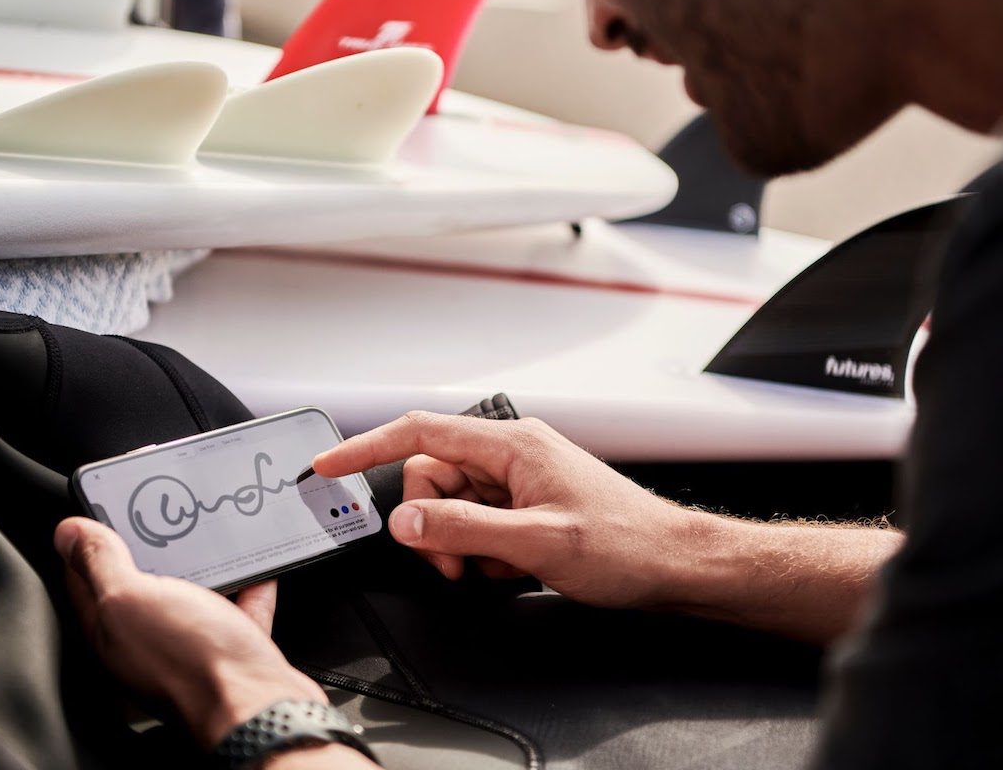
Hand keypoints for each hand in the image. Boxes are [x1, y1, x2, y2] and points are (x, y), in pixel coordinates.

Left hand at [54, 517, 325, 748]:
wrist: (258, 705)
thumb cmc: (191, 662)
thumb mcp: (129, 597)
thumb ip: (100, 563)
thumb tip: (68, 532)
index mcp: (110, 630)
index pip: (84, 578)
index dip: (87, 540)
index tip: (100, 507)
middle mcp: (146, 642)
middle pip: (139, 585)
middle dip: (145, 548)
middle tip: (154, 514)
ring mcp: (191, 647)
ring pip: (190, 596)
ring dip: (198, 566)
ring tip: (203, 534)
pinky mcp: (232, 650)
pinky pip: (238, 610)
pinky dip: (247, 587)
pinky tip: (255, 569)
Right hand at [313, 412, 700, 609]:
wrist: (675, 564)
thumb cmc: (626, 543)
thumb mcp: (536, 543)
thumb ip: (463, 529)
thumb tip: (404, 518)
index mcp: (511, 445)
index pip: (419, 434)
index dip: (365, 447)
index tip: (327, 465)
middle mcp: (511, 454)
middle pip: (431, 479)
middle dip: (430, 525)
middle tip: (453, 565)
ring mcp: (519, 480)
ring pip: (451, 506)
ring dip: (457, 544)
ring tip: (494, 569)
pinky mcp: (526, 504)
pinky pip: (477, 523)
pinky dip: (481, 551)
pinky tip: (513, 567)